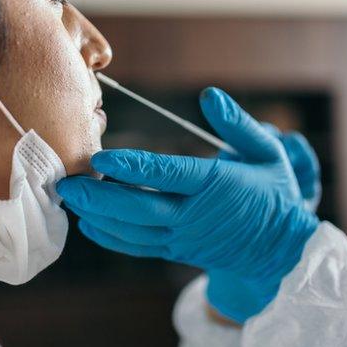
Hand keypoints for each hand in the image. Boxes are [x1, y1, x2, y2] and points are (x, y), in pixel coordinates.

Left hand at [57, 87, 318, 321]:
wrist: (280, 251)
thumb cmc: (273, 193)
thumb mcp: (268, 152)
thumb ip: (237, 124)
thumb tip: (209, 95)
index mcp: (215, 185)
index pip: (168, 174)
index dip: (132, 167)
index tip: (101, 158)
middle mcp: (194, 214)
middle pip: (139, 208)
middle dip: (100, 197)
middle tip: (66, 184)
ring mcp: (182, 238)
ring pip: (133, 230)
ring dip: (99, 215)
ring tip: (70, 199)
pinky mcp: (176, 251)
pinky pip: (138, 247)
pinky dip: (111, 237)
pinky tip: (90, 223)